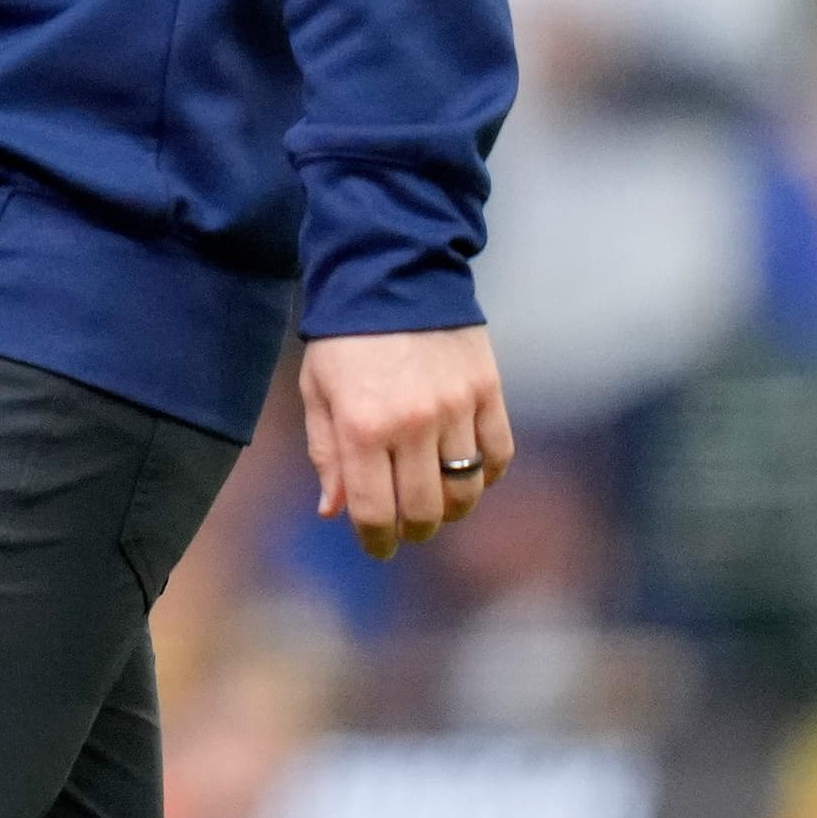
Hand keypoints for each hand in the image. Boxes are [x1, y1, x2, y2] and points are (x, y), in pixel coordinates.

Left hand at [300, 323, 512, 560]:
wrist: (391, 271)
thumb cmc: (344, 337)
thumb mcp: (317, 392)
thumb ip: (327, 455)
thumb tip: (333, 513)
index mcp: (361, 426)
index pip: (374, 511)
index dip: (375, 541)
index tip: (377, 546)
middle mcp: (412, 423)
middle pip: (425, 511)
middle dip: (413, 530)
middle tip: (405, 527)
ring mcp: (455, 407)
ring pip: (466, 490)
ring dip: (451, 509)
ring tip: (436, 502)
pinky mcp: (488, 390)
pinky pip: (499, 454)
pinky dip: (487, 474)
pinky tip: (468, 470)